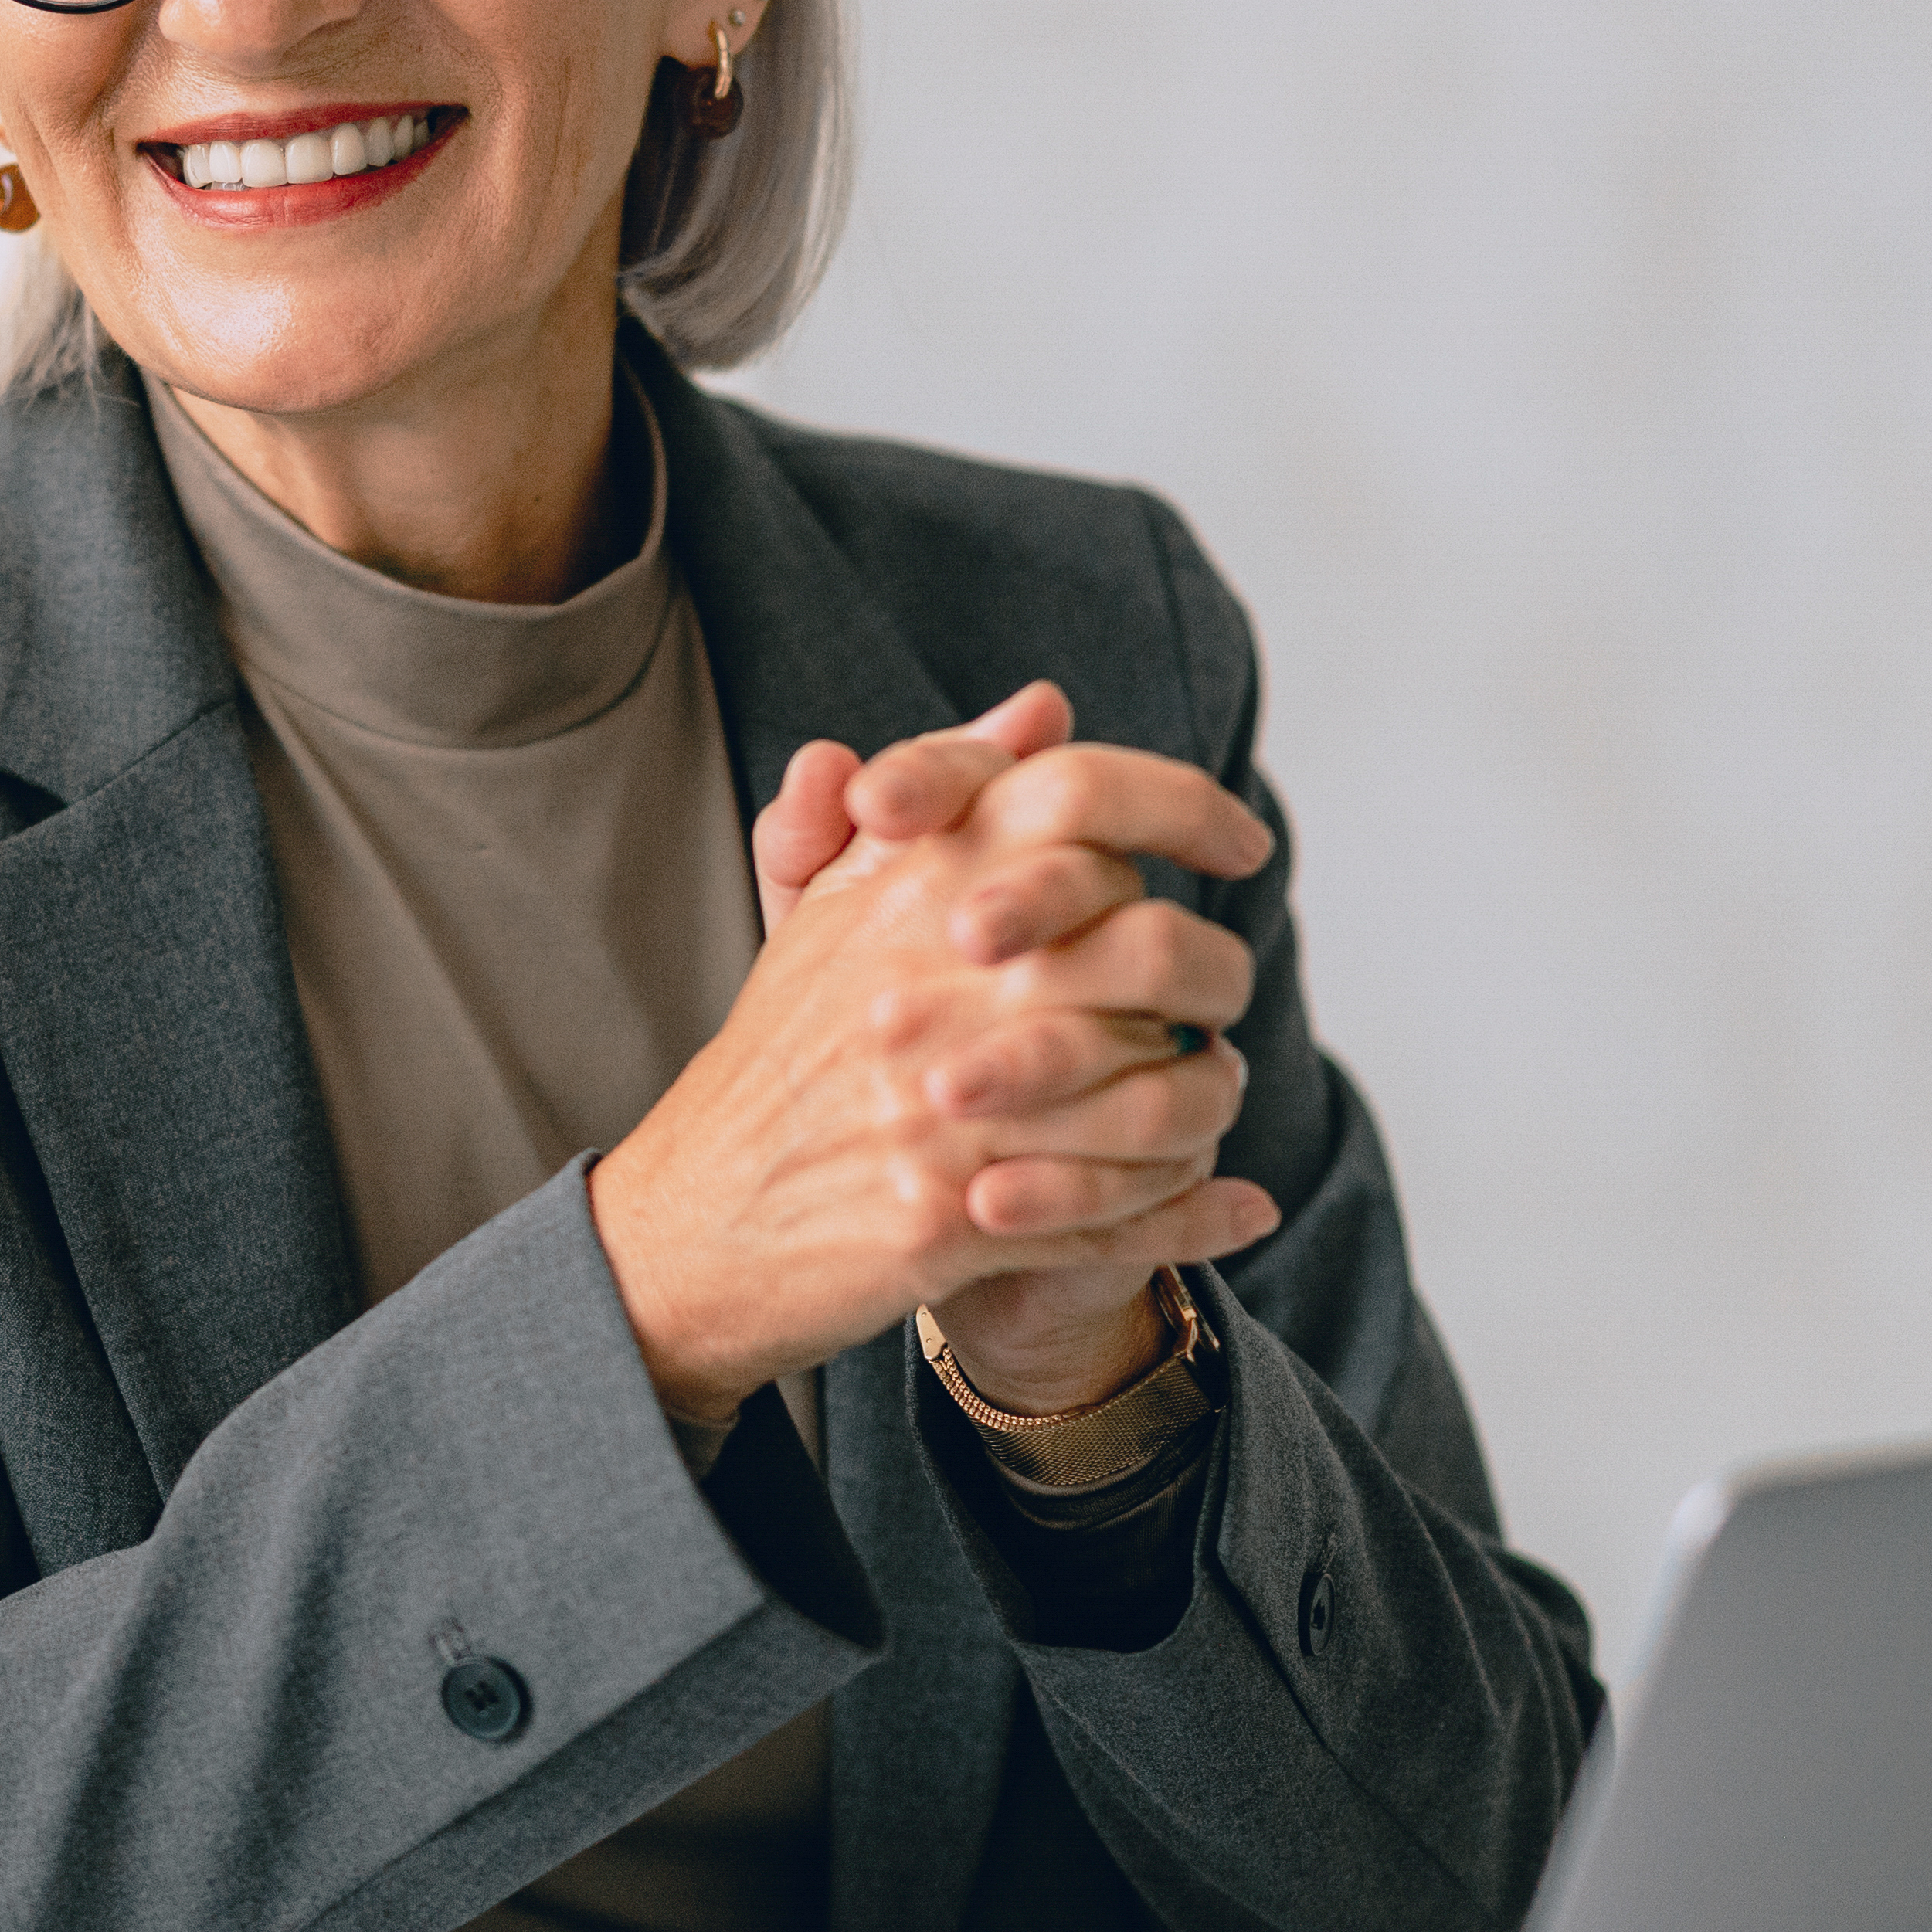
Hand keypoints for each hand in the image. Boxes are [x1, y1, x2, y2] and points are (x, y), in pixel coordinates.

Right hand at [592, 687, 1278, 1423]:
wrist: (689, 1224)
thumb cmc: (781, 1061)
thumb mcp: (838, 907)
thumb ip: (942, 795)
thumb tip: (1041, 707)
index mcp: (904, 896)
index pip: (1079, 804)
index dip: (1187, 808)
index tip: (1242, 841)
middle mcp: (927, 990)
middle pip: (1145, 945)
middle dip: (1217, 970)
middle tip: (1229, 985)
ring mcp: (939, 1111)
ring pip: (1152, 1088)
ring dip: (1210, 1093)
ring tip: (1218, 1087)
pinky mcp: (950, 1222)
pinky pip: (1118, 1216)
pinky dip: (1194, 1213)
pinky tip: (1240, 1203)